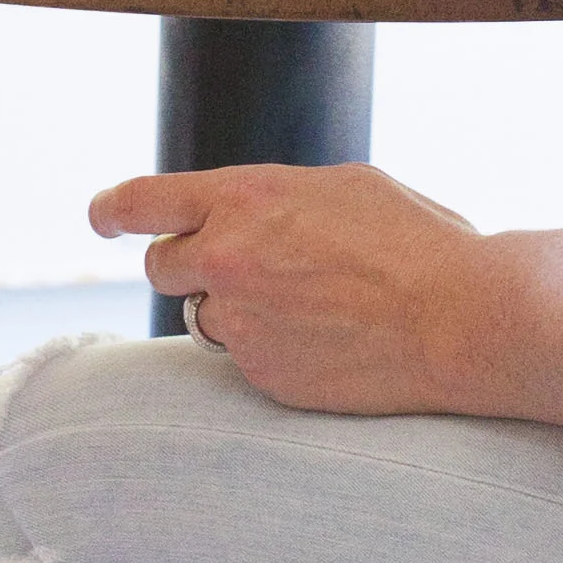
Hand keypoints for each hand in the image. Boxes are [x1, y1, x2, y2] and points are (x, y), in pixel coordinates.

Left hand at [86, 160, 504, 415]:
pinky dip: (275, 349)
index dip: (113, 210)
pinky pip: (248, 359)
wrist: (460, 321)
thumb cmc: (417, 244)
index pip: (143, 201)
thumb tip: (249, 215)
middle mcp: (227, 260)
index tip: (102, 217)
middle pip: (165, 264)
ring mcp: (242, 324)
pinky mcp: (263, 376)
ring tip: (313, 305)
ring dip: (240, 309)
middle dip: (194, 262)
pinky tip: (330, 341)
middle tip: (248, 265)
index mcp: (244, 198)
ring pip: (209, 316)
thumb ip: (275, 199)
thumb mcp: (342, 187)